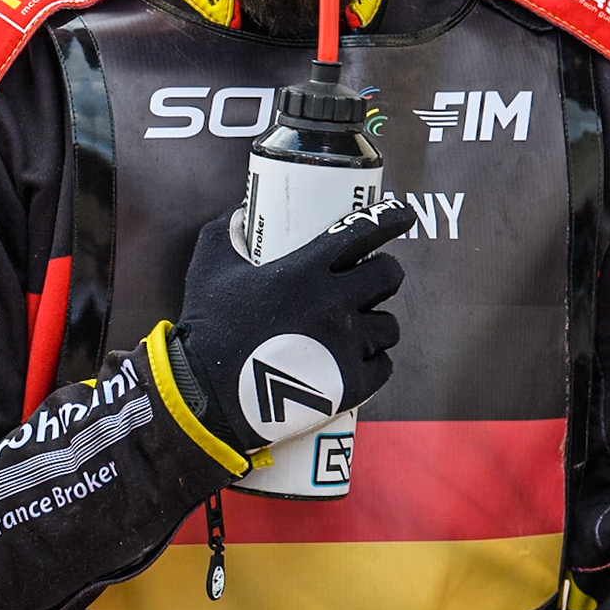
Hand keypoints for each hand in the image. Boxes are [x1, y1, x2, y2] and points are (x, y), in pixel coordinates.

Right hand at [174, 199, 412, 452]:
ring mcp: (345, 346)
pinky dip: (373, 360)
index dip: (389, 217)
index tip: (401, 214)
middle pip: (388, 275)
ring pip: (389, 324)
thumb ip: (227, 230)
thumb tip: (243, 213)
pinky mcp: (350, 385)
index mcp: (306, 270)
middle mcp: (334, 304)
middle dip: (385, 272)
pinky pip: (383, 365)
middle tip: (371, 277)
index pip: (363, 231)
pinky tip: (357, 358)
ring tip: (358, 325)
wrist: (208, 397)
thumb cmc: (208, 328)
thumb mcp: (209, 265)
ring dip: (377, 321)